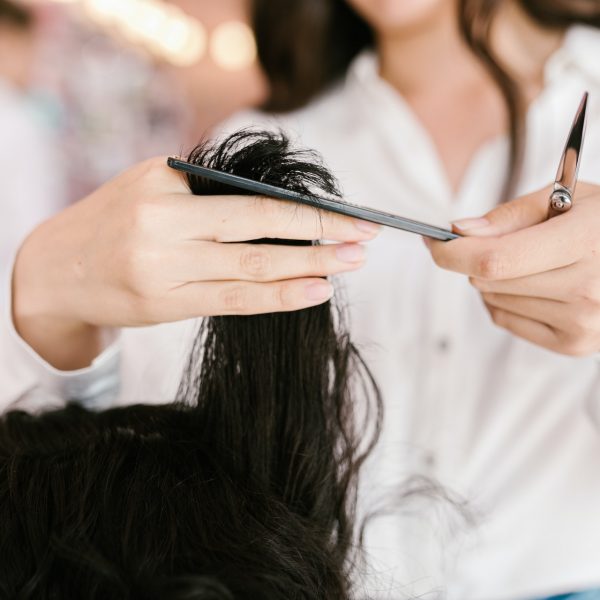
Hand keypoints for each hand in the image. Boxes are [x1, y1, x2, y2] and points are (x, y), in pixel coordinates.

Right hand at [13, 157, 379, 368]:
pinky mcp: (167, 305)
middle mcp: (165, 228)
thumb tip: (282, 204)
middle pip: (261, 233)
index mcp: (166, 188)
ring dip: (309, 268)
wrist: (55, 270)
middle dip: (321, 237)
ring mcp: (166, 271)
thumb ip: (209, 190)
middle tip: (367, 239)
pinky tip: (314, 293)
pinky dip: (278, 297)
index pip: (254, 200)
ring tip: (350, 266)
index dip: (308, 211)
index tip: (351, 216)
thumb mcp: (153, 186)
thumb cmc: (114, 219)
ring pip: (253, 270)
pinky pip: (234, 301)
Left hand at [426, 183, 599, 355]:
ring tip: (530, 260)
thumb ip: (510, 215)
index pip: (495, 259)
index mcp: (586, 242)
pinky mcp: (574, 345)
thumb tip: (461, 231)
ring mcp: (583, 324)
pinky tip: (533, 283)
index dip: (454, 252)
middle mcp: (587, 291)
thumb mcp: (567, 198)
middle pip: (488, 280)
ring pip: (492, 299)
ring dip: (492, 279)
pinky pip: (506, 319)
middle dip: (475, 258)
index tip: (435, 242)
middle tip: (492, 240)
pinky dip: (504, 299)